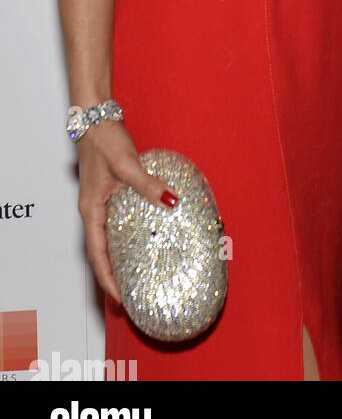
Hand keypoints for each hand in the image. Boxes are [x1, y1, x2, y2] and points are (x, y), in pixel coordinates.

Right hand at [75, 120, 177, 303]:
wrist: (96, 120)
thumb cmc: (105, 141)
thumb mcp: (127, 165)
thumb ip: (148, 185)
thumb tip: (172, 201)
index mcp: (91, 211)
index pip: (96, 255)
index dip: (107, 279)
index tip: (120, 299)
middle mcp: (94, 211)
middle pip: (101, 252)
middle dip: (114, 276)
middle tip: (131, 295)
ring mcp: (101, 203)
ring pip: (109, 238)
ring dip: (121, 258)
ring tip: (139, 275)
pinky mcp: (111, 193)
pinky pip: (118, 222)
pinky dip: (128, 235)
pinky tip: (145, 237)